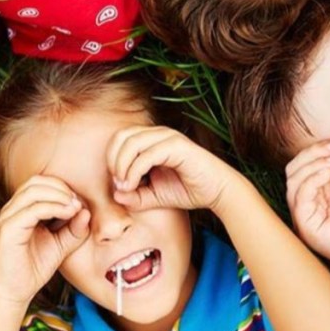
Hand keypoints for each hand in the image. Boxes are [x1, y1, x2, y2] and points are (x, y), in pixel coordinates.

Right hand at [0, 175, 90, 306]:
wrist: (16, 292)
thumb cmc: (35, 267)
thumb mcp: (61, 245)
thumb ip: (74, 229)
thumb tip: (86, 210)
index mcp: (21, 209)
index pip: (41, 183)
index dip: (62, 188)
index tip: (79, 203)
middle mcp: (12, 208)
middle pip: (37, 181)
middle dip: (61, 188)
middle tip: (78, 202)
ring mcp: (8, 216)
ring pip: (34, 190)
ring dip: (59, 195)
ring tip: (74, 207)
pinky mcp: (9, 228)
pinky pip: (33, 209)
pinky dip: (54, 207)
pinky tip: (68, 214)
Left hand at [107, 125, 236, 211]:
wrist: (218, 192)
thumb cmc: (187, 190)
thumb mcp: (154, 196)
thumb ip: (134, 196)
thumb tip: (115, 194)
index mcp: (151, 140)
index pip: (120, 139)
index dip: (111, 159)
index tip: (116, 183)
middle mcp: (158, 134)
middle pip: (122, 136)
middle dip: (113, 160)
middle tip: (118, 183)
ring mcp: (168, 137)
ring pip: (132, 142)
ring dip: (122, 165)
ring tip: (125, 185)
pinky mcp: (177, 146)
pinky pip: (147, 154)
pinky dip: (134, 170)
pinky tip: (134, 185)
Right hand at [286, 135, 329, 274]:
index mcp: (325, 187)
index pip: (310, 161)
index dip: (322, 147)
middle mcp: (312, 199)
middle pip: (296, 166)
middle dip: (314, 152)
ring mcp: (308, 212)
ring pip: (293, 178)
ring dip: (312, 163)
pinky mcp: (306, 224)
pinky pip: (298, 196)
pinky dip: (310, 179)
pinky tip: (328, 173)